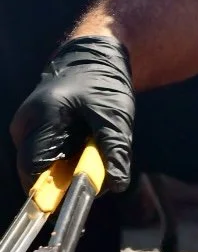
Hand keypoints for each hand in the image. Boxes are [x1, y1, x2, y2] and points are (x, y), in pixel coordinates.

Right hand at [10, 35, 134, 194]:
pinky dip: (67, 158)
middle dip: (68, 179)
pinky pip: (46, 156)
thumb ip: (115, 149)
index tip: (82, 195)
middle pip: (37, 171)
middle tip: (99, 169)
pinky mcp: (31, 130)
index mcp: (42, 116)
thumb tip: (118, 184)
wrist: (92, 57)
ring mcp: (25, 127)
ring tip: (92, 145)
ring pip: (43, 166)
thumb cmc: (103, 81)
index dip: (56, 190)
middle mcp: (25, 124)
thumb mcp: (115, 114)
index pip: (34, 169)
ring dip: (69, 167)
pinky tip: (84, 141)